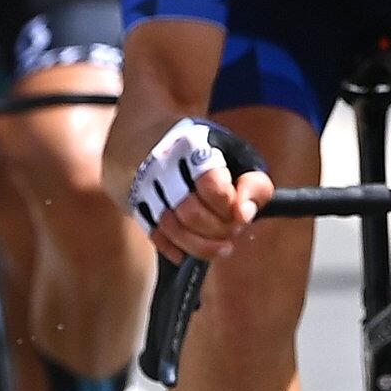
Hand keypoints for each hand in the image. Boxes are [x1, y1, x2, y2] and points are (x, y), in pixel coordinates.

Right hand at [129, 119, 270, 261]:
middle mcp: (164, 163)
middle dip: (218, 230)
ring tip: (221, 246)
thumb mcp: (240, 158)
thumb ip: (254, 185)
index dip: (229, 207)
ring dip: (201, 246)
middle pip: (191, 213)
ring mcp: (145, 185)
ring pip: (171, 228)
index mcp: (192, 145)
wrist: (155, 137)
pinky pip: (154, 234)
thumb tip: (244, 215)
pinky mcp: (136, 203)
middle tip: (232, 230)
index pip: (212, 186)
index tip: (238, 210)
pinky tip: (189, 253)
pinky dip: (174, 249)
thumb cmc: (207, 153)